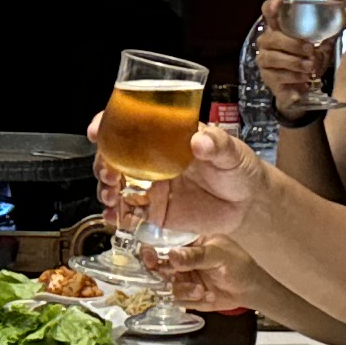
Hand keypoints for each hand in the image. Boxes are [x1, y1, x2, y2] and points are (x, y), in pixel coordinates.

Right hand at [88, 115, 257, 241]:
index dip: (108, 126)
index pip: (131, 125)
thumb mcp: (232, 151)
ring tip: (110, 197)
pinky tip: (114, 218)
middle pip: (115, 157)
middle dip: (103, 163)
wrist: (248, 205)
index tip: (97, 132)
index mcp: (167, 138)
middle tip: (109, 174)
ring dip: (106, 190)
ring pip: (117, 185)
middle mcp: (154, 160)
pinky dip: (117, 216)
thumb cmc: (240, 169)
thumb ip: (217, 144)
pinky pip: (130, 213)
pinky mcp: (157, 212)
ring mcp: (153, 186)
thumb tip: (199, 141)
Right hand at [142, 233, 264, 317]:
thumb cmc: (237, 265)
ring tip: (201, 290)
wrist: (249, 289)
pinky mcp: (186, 296)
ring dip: (183, 289)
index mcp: (187, 243)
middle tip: (170, 275)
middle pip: (156, 265)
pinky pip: (177, 299)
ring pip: (166, 285)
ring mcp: (182, 278)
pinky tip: (208, 296)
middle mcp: (179, 260)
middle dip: (158, 272)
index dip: (150, 249)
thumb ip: (196, 256)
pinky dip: (191, 300)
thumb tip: (171, 255)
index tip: (150, 257)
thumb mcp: (219, 255)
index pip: (161, 242)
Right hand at [252, 1, 333, 115]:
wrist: (302, 89)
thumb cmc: (309, 61)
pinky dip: (294, 77)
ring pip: (274, 58)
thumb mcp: (323, 44)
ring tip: (310, 67)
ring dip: (295, 62)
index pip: (268, 12)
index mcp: (280, 29)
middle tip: (311, 50)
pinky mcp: (267, 78)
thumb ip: (334, 28)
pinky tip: (304, 79)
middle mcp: (268, 43)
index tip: (280, 1)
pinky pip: (278, 75)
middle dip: (292, 44)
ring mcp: (265, 61)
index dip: (271, 6)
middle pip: (272, 37)